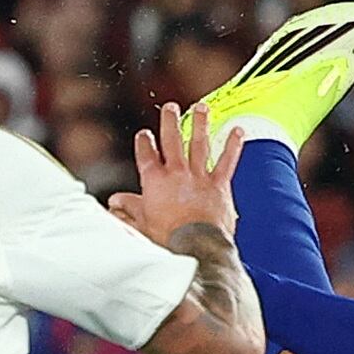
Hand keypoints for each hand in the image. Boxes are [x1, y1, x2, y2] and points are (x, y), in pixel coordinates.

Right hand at [107, 101, 243, 246]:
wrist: (196, 245)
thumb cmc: (168, 238)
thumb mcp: (142, 224)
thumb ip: (128, 210)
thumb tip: (115, 203)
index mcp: (155, 181)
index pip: (147, 155)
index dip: (145, 142)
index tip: (145, 134)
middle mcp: (176, 173)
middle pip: (172, 140)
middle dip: (170, 121)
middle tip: (170, 107)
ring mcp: (199, 177)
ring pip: (198, 143)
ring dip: (199, 123)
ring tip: (201, 107)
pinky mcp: (219, 185)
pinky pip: (227, 161)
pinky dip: (233, 145)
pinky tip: (237, 131)